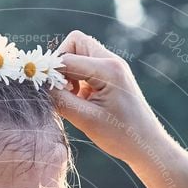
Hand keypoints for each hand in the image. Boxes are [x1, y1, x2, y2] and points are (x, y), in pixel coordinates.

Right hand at [50, 30, 168, 166]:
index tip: (43, 92)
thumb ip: (60, 100)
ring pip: (80, 53)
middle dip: (61, 64)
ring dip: (69, 72)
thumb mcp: (85, 120)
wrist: (147, 144)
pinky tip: (82, 100)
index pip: (66, 58)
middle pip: (75, 43)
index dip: (50, 73)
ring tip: (73, 98)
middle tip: (61, 91)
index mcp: (108, 69)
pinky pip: (87, 66)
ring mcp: (113, 66)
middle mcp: (112, 61)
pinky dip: (78, 79)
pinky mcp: (112, 75)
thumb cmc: (120, 135)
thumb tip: (40, 86)